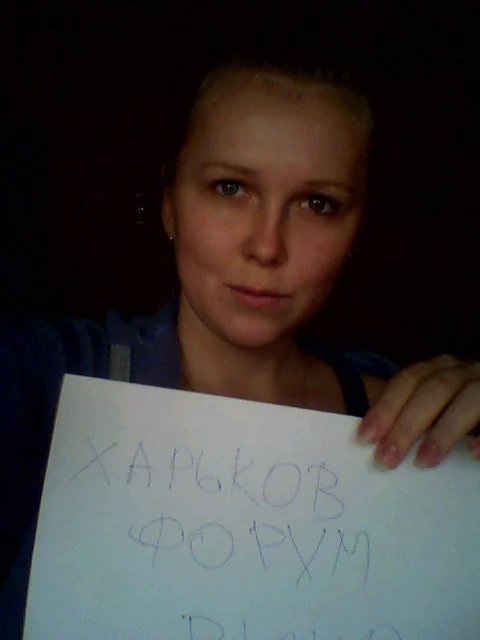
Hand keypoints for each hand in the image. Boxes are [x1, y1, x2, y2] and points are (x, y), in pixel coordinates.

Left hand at [358, 354, 479, 467]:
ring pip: (469, 398)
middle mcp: (464, 371)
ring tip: (424, 460)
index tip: (365, 437)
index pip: (408, 380)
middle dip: (408, 423)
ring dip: (444, 429)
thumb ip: (407, 415)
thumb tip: (368, 440)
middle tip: (387, 458)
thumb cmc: (457, 408)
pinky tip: (472, 454)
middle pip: (434, 389)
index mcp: (440, 369)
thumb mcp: (432, 405)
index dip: (386, 406)